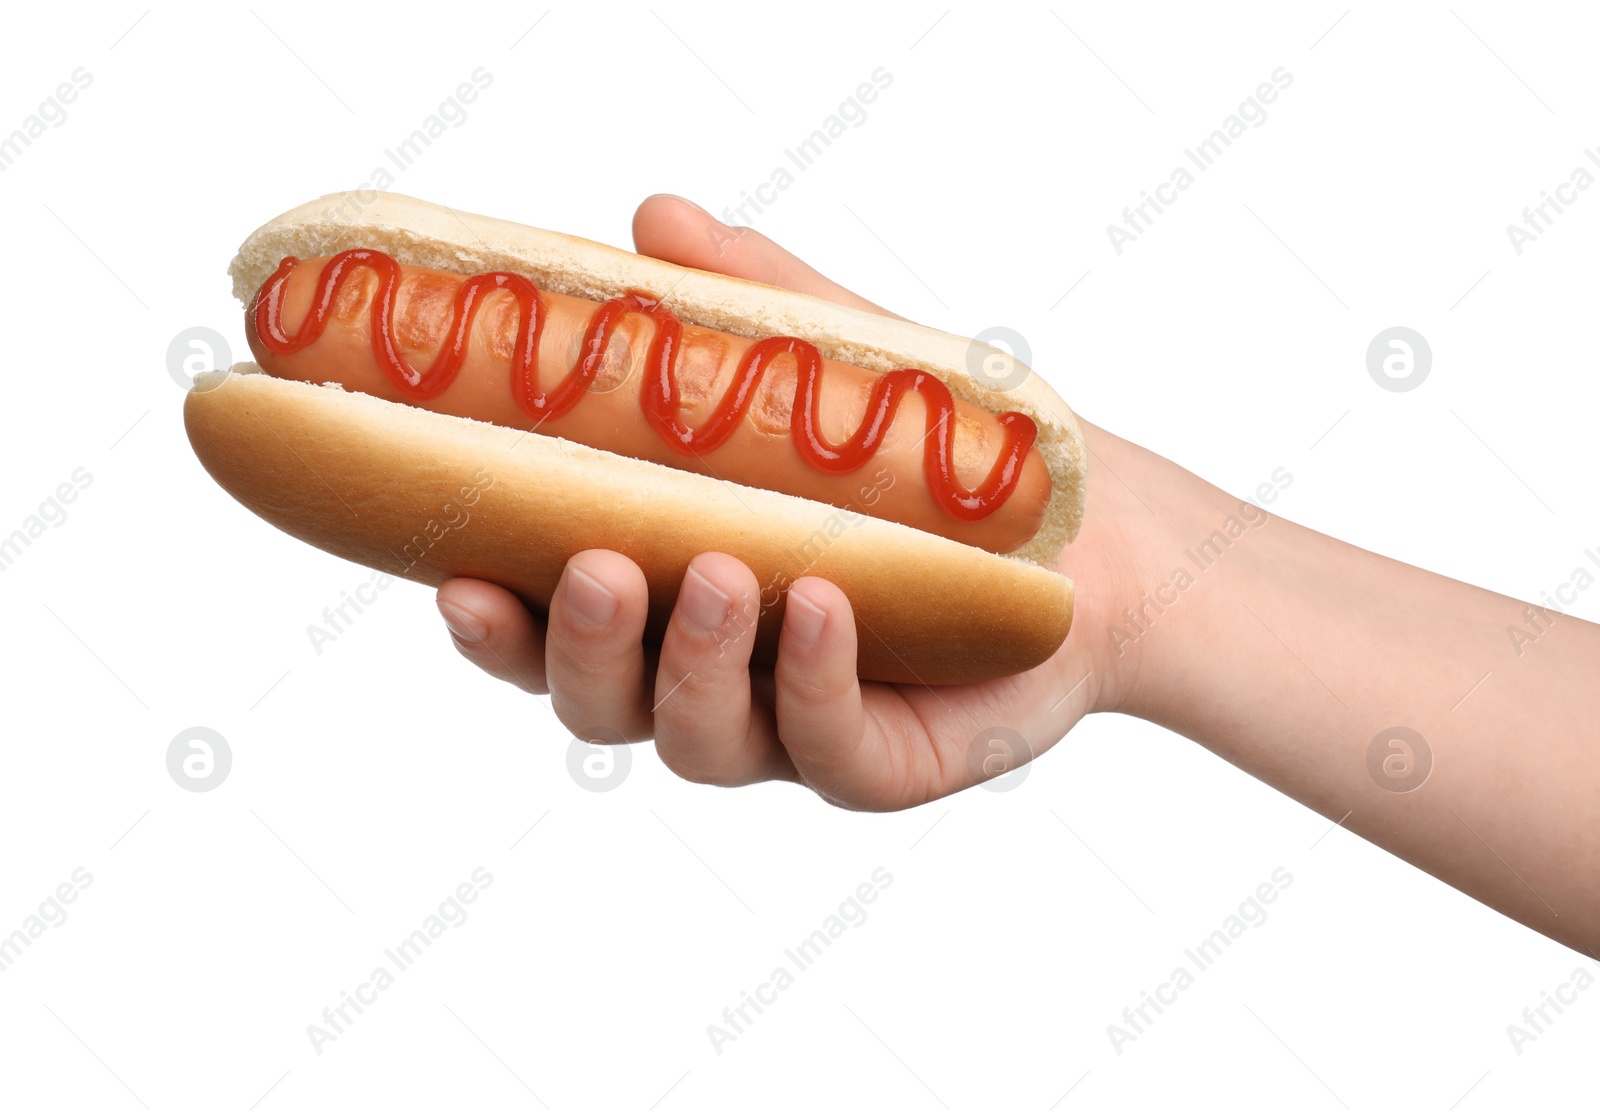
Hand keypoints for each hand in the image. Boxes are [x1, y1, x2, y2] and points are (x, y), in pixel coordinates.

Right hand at [435, 195, 1149, 809]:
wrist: (1090, 532)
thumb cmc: (941, 458)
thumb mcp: (837, 369)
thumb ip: (746, 306)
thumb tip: (651, 220)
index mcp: (674, 600)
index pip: (554, 631)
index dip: (495, 625)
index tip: (455, 576)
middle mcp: (717, 679)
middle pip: (601, 705)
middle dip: (582, 646)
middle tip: (602, 564)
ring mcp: (795, 731)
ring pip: (696, 740)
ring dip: (690, 664)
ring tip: (725, 573)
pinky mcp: (884, 762)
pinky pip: (826, 745)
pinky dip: (810, 680)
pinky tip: (821, 605)